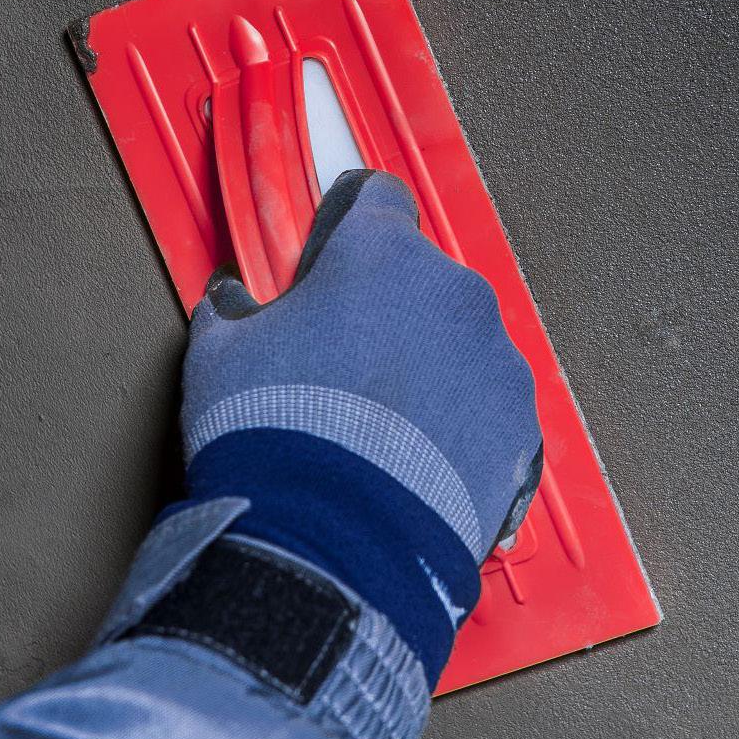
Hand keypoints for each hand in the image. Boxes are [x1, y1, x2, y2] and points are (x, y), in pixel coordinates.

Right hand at [179, 169, 541, 680]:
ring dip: (427, 370)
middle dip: (386, 311)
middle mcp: (451, 293)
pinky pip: (487, 412)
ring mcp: (494, 361)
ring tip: (378, 426)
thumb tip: (231, 301)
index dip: (347, 224)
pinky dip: (458, 429)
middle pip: (420, 279)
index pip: (376, 197)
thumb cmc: (279, 436)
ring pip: (460, 345)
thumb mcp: (219, 356)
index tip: (331, 253)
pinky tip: (413, 463)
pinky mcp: (519, 427)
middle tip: (341, 362)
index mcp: (380, 254)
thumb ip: (231, 311)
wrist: (335, 541)